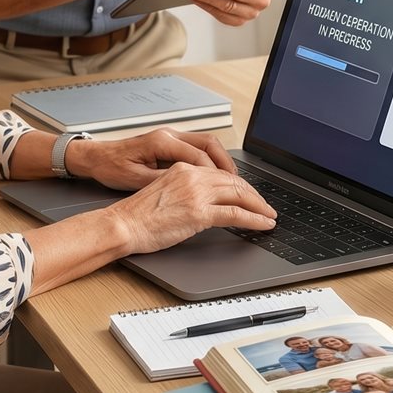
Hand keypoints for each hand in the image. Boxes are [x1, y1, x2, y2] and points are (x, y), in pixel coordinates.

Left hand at [70, 129, 232, 189]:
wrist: (95, 158)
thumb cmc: (111, 167)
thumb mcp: (136, 180)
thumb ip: (164, 182)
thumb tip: (189, 190)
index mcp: (162, 142)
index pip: (200, 155)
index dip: (216, 174)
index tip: (227, 188)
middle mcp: (170, 135)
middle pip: (210, 144)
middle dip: (227, 164)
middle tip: (239, 184)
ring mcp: (171, 137)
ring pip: (207, 144)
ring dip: (221, 161)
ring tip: (233, 181)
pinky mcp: (170, 144)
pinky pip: (198, 148)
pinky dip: (210, 161)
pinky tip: (215, 176)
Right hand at [103, 164, 276, 254]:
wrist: (122, 225)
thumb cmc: (138, 215)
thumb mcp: (166, 192)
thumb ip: (188, 190)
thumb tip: (209, 201)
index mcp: (184, 168)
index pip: (222, 174)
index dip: (241, 186)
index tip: (251, 195)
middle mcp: (193, 175)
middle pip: (235, 183)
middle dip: (255, 196)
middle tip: (266, 207)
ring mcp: (197, 193)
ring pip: (240, 196)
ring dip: (260, 208)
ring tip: (269, 216)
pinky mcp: (199, 212)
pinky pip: (236, 214)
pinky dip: (254, 219)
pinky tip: (263, 225)